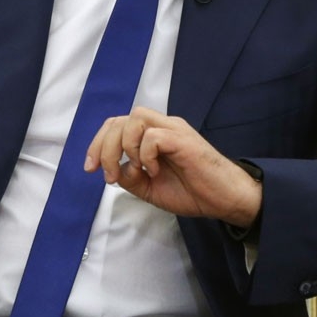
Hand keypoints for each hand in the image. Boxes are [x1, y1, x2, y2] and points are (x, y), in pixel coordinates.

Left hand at [85, 106, 261, 227]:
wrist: (225, 200)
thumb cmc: (193, 192)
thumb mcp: (151, 188)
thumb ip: (131, 177)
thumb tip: (114, 170)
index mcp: (154, 135)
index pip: (117, 124)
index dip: (98, 143)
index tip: (90, 168)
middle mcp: (163, 126)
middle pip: (121, 118)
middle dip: (105, 146)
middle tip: (109, 174)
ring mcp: (174, 130)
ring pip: (136, 117)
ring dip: (125, 147)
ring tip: (135, 172)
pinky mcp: (184, 140)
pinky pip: (154, 136)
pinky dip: (146, 154)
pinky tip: (154, 172)